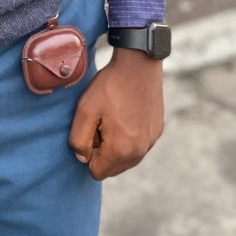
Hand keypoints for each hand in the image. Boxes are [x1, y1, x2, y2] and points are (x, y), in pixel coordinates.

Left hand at [68, 49, 164, 179]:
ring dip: (116, 146)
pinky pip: (138, 145)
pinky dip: (130, 137)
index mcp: (121, 150)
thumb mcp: (85, 110)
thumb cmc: (110, 86)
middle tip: (101, 123)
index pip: (97, 172)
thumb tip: (82, 158)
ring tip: (113, 118)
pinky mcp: (157, 131)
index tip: (91, 130)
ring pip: (126, 159)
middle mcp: (140, 151)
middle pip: (113, 168)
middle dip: (103, 152)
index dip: (88, 153)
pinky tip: (126, 114)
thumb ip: (78, 140)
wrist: (139, 64)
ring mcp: (151, 142)